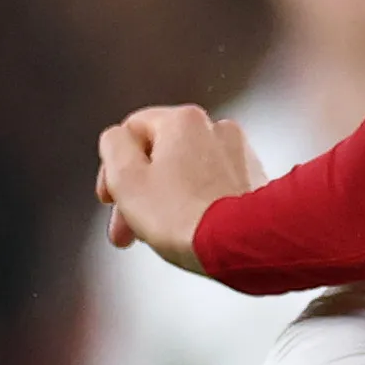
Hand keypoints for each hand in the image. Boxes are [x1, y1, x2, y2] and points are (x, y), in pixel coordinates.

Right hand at [96, 105, 260, 266]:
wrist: (242, 244)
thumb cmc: (184, 216)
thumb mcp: (126, 177)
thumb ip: (113, 146)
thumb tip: (118, 139)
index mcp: (183, 120)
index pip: (132, 131)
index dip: (113, 166)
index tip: (109, 198)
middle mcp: (216, 129)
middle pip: (161, 155)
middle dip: (139, 191)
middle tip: (126, 226)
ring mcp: (240, 155)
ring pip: (187, 173)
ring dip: (166, 200)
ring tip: (157, 233)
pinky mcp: (255, 182)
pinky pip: (213, 188)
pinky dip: (197, 205)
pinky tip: (189, 230)